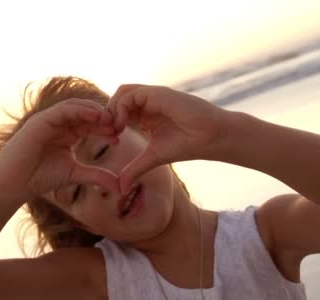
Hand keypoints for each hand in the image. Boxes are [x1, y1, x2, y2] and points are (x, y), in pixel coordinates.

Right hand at [0, 98, 120, 200]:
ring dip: (93, 111)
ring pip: (75, 107)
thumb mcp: (75, 174)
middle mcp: (58, 124)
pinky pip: (63, 110)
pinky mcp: (40, 121)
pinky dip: (79, 110)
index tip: (119, 137)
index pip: (90, 124)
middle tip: (118, 125)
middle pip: (85, 114)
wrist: (13, 185)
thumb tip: (120, 185)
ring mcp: (48, 120)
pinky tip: (94, 116)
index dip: (105, 128)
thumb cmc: (40, 178)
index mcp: (67, 134)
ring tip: (108, 118)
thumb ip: (97, 176)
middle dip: (102, 118)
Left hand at [107, 84, 232, 192]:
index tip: (111, 140)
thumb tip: (120, 188)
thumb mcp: (153, 158)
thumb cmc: (187, 145)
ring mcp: (153, 96)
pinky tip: (123, 126)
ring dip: (113, 109)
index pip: (120, 110)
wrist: (211, 138)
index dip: (110, 122)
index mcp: (146, 114)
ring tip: (116, 130)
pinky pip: (130, 94)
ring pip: (122, 92)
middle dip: (108, 114)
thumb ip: (134, 169)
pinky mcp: (158, 93)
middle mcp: (149, 102)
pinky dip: (121, 108)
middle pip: (118, 98)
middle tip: (108, 134)